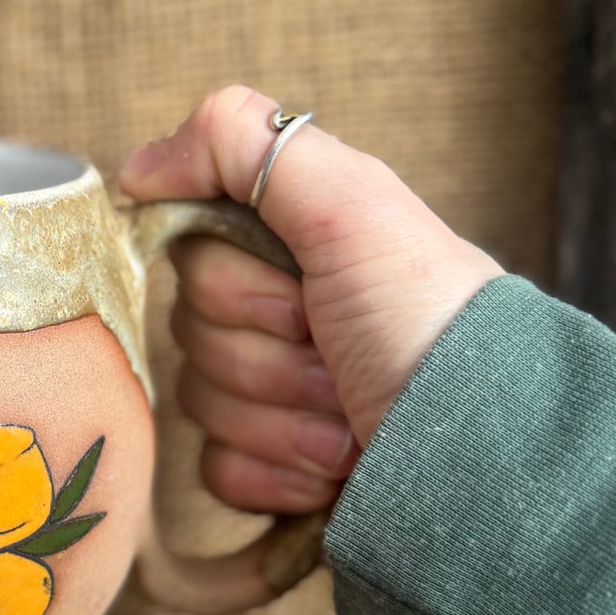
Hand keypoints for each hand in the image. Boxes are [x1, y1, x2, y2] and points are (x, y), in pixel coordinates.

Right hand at [119, 86, 502, 516]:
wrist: (479, 455)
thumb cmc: (427, 324)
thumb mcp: (352, 204)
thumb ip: (239, 142)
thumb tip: (136, 167)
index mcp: (296, 247)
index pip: (189, 254)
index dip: (232, 283)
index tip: (302, 295)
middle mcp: (283, 313)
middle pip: (189, 330)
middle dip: (267, 355)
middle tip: (337, 358)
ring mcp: (275, 395)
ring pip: (200, 401)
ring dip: (280, 418)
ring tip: (350, 418)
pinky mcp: (271, 467)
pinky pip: (214, 467)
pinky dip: (272, 472)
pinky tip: (331, 468)